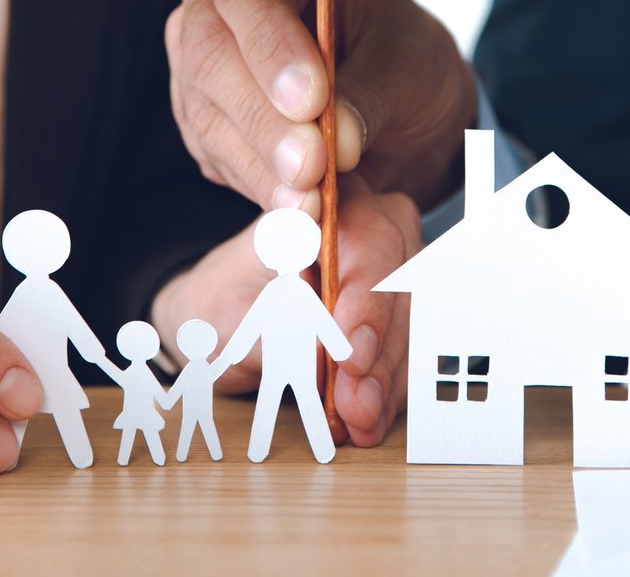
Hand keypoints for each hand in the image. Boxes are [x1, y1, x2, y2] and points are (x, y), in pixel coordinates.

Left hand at [151, 174, 420, 447]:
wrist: (222, 316)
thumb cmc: (221, 302)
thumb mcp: (224, 315)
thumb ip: (270, 325)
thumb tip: (312, 347)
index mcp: (315, 208)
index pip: (363, 237)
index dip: (365, 296)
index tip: (351, 349)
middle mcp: (363, 227)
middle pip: (397, 282)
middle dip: (378, 350)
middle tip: (356, 402)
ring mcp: (387, 268)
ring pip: (408, 320)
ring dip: (386, 376)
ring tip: (358, 419)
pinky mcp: (395, 309)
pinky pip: (406, 347)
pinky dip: (388, 389)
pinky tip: (367, 419)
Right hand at [166, 0, 476, 214]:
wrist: (388, 94)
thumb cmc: (398, 53)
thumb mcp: (408, 63)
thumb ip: (370, 95)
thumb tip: (336, 142)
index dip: (271, 45)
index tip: (310, 101)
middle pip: (210, 53)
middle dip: (263, 120)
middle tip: (312, 170)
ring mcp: (194, 54)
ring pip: (206, 112)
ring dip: (259, 166)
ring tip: (310, 206)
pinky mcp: (198, 112)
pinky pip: (213, 152)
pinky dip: (257, 184)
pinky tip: (297, 206)